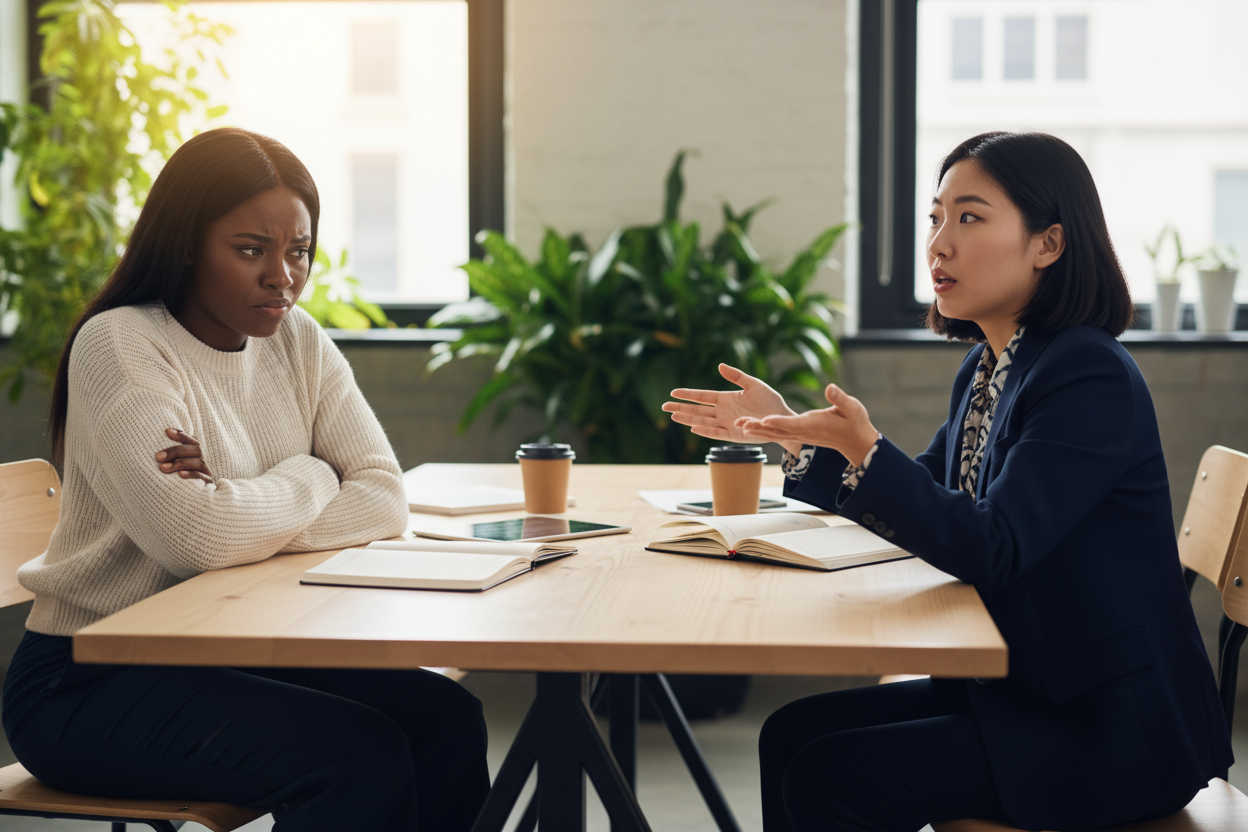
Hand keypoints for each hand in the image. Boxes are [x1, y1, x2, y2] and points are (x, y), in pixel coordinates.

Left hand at [155, 428, 213, 483]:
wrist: (187, 505)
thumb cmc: (174, 483)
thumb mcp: (171, 468)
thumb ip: (168, 459)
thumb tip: (155, 449)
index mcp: (195, 455)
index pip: (192, 441)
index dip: (181, 435)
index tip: (167, 431)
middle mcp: (203, 461)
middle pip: (196, 449)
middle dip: (175, 451)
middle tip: (158, 457)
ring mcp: (206, 473)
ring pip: (198, 462)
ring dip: (180, 463)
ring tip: (163, 468)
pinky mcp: (208, 485)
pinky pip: (202, 477)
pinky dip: (191, 475)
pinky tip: (180, 475)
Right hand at [662, 364, 802, 455]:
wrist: (782, 418)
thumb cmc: (770, 402)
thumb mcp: (753, 384)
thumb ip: (736, 376)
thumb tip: (719, 365)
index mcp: (726, 398)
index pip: (702, 396)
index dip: (687, 394)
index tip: (673, 392)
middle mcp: (723, 412)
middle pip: (697, 409)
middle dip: (680, 408)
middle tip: (663, 406)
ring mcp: (726, 423)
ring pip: (702, 421)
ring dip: (687, 419)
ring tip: (672, 416)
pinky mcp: (733, 434)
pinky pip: (716, 433)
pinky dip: (705, 431)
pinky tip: (693, 427)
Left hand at [735, 384, 878, 466]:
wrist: (854, 440)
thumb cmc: (854, 421)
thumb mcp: (851, 407)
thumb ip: (840, 399)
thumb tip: (830, 388)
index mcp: (812, 424)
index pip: (792, 424)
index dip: (778, 421)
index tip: (764, 419)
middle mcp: (802, 432)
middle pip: (776, 431)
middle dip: (758, 427)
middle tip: (739, 424)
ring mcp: (799, 435)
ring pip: (773, 433)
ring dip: (756, 429)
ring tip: (738, 425)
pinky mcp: (797, 434)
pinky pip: (777, 434)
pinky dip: (763, 431)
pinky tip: (750, 428)